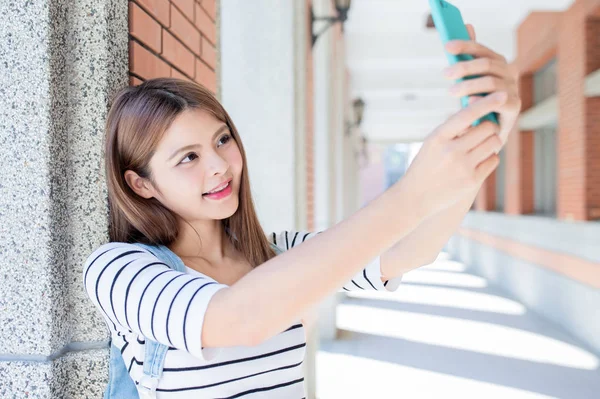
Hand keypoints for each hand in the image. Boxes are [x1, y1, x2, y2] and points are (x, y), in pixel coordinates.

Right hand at [400, 85, 507, 217]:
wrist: (414, 197)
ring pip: (494, 143)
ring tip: (479, 147)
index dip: (487, 102)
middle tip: (482, 133)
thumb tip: (477, 110)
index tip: (502, 94)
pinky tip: (477, 162)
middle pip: (488, 128)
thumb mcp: (432, 143)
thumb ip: (452, 129)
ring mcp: (462, 166)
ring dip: (491, 142)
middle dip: (489, 128)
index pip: (467, 114)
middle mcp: (451, 150)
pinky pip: (493, 160)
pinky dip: (489, 159)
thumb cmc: (425, 165)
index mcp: (439, 137)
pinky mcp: (471, 180)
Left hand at [443, 24, 521, 145]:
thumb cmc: (474, 104)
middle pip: (486, 64)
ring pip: (490, 81)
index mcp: (498, 63)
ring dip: (469, 85)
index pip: (481, 50)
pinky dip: (483, 100)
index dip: (465, 45)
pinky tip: (470, 102)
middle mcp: (509, 73)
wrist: (483, 134)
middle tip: (446, 73)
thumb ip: (468, 56)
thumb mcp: (468, 80)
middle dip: (464, 66)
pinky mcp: (514, 107)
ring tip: (451, 92)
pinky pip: (498, 100)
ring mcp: (513, 89)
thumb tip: (467, 25)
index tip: (447, 46)